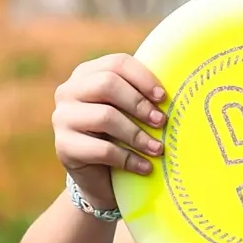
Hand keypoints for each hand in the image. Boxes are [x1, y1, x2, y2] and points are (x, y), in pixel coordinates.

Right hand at [53, 54, 167, 213]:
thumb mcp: (131, 111)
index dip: (143, 78)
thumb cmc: (123, 136)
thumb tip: (181, 86)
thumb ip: (144, 95)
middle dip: (139, 104)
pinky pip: (102, 149)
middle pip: (107, 84)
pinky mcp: (64, 147)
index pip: (116, 63)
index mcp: (87, 74)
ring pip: (105, 116)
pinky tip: (146, 167)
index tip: (163, 97)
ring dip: (138, 134)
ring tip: (158, 149)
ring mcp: (62, 118)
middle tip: (161, 122)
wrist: (101, 178)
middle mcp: (69, 91)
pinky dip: (129, 159)